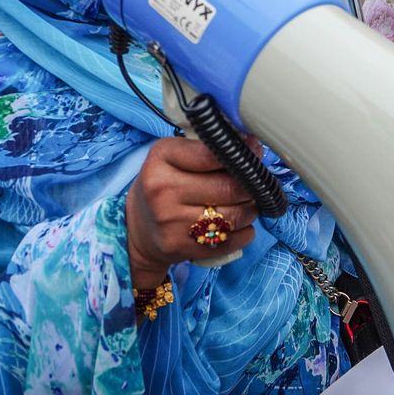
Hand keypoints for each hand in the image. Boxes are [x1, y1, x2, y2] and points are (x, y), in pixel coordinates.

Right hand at [124, 137, 256, 287]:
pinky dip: (245, 232)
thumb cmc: (164, 185)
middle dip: (252, 185)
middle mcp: (163, 190)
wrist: (137, 229)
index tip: (253, 153)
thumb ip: (208, 148)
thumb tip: (253, 146)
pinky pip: (232, 240)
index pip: (213, 154)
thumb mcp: (172, 156)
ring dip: (251, 209)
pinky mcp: (181, 248)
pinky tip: (238, 224)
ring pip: (236, 215)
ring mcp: (171, 223)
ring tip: (246, 203)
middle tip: (256, 183)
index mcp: (161, 159)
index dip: (241, 154)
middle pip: (230, 187)